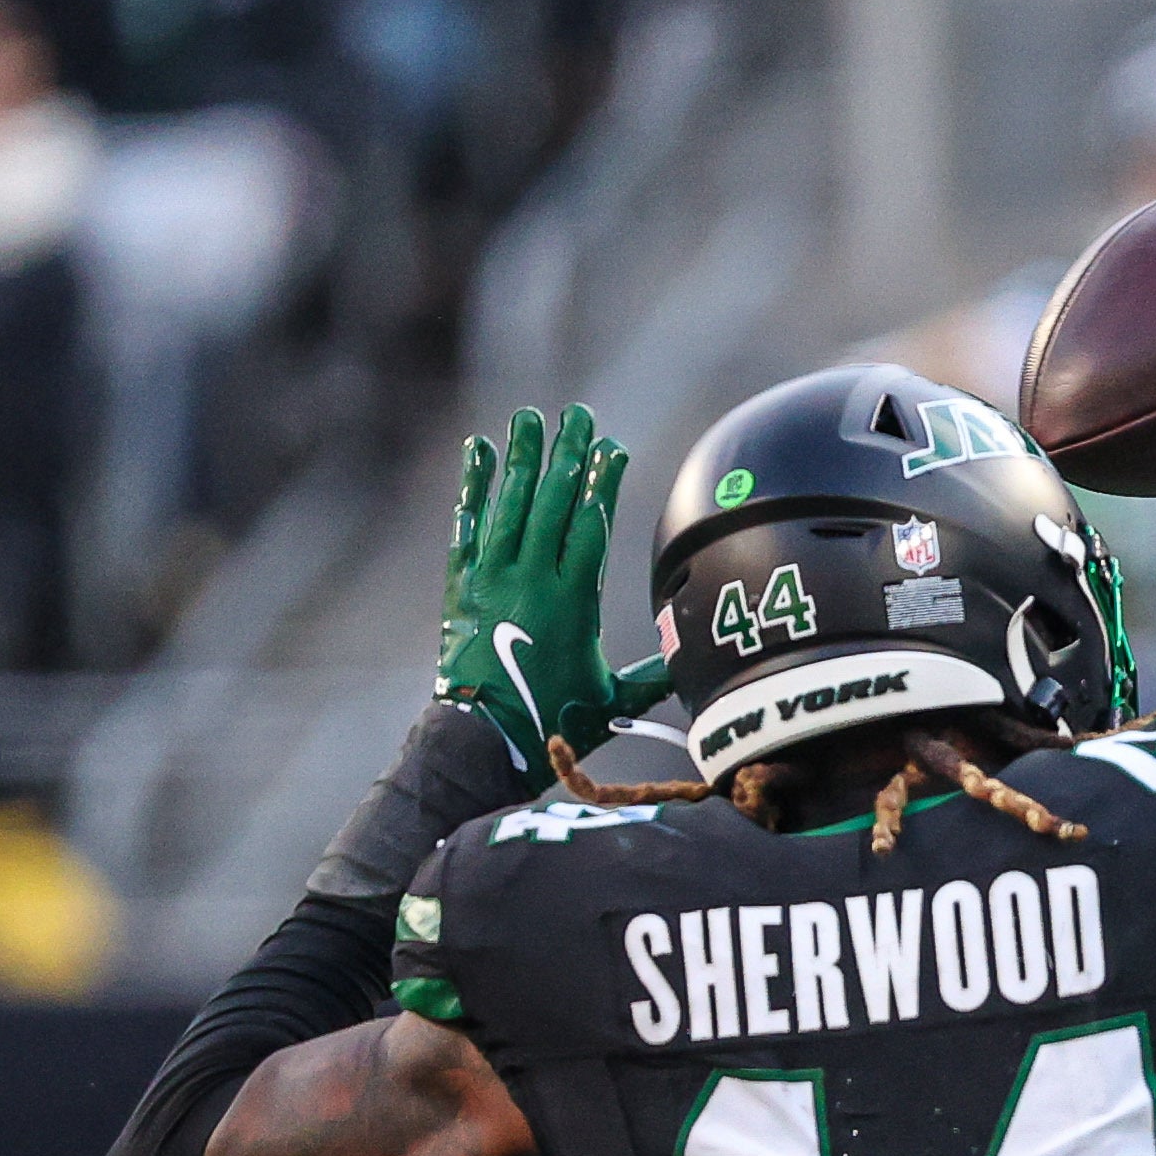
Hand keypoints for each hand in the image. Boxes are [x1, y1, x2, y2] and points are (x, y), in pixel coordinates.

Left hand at [435, 403, 664, 771]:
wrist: (484, 738)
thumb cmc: (553, 723)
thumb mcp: (610, 701)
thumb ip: (651, 675)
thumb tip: (693, 665)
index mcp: (573, 600)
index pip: (590, 524)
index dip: (601, 483)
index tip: (611, 448)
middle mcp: (532, 578)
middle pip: (552, 502)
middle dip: (567, 455)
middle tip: (577, 416)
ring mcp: (493, 576)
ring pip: (510, 503)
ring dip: (522, 457)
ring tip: (530, 419)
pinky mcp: (462, 583)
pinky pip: (468, 523)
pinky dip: (475, 487)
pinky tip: (481, 453)